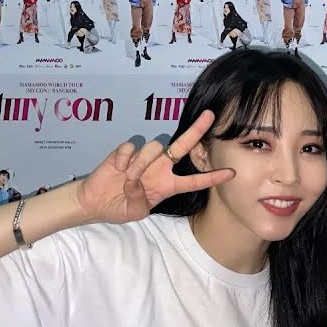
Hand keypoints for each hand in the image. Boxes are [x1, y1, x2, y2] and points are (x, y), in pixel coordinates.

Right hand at [74, 111, 233, 224]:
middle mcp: (160, 168)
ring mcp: (143, 158)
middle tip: (210, 115)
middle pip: (183, 146)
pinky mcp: (125, 152)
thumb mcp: (135, 211)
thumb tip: (136, 182)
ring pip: (154, 147)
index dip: (212, 177)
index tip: (231, 173)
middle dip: (196, 130)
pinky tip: (118, 169)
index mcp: (168, 185)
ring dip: (142, 163)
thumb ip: (139, 200)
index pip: (195, 181)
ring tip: (129, 177)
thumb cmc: (119, 207)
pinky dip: (125, 159)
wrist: (95, 202)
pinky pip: (131, 148)